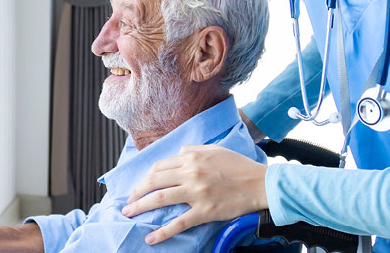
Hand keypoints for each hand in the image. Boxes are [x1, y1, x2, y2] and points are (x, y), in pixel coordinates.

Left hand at [121, 144, 268, 244]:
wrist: (260, 184)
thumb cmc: (239, 166)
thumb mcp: (215, 150)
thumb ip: (193, 151)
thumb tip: (178, 154)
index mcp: (191, 158)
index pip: (159, 166)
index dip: (146, 177)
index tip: (140, 186)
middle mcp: (190, 173)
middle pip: (154, 181)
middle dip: (137, 192)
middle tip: (128, 201)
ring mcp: (196, 193)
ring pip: (160, 199)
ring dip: (140, 206)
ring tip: (128, 213)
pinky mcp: (204, 211)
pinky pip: (179, 223)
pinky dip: (162, 232)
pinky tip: (151, 239)